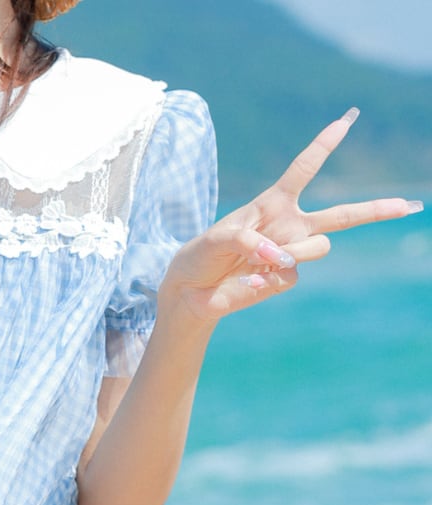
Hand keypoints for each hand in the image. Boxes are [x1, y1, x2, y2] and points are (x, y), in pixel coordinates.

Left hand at [159, 108, 422, 324]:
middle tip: (410, 205)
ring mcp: (290, 254)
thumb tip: (282, 259)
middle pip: (342, 216)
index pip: (305, 168)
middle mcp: (290, 226)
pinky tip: (250, 279)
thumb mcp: (219, 236)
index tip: (348, 119)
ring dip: (294, 252)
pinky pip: (291, 275)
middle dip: (377, 210)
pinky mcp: (283, 279)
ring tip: (260, 261)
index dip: (325, 143)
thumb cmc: (202, 255)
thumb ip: (251, 240)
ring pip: (320, 248)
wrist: (190, 290)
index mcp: (274, 203)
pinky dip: (268, 276)